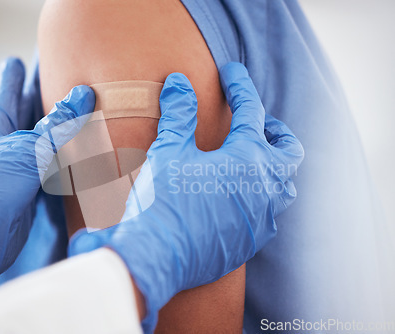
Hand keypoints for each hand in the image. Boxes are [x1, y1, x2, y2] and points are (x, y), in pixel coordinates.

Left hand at [0, 57, 94, 297]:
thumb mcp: (25, 150)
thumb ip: (56, 125)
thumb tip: (83, 94)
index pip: (8, 94)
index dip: (15, 76)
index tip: (19, 60)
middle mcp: (9, 144)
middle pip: (29, 112)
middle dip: (42, 95)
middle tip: (59, 77)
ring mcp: (22, 167)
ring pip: (47, 139)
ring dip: (61, 126)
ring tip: (79, 109)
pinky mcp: (35, 187)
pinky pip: (56, 164)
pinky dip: (70, 154)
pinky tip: (83, 148)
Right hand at [68, 62, 303, 331]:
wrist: (158, 256)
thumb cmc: (163, 201)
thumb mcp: (168, 151)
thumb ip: (178, 114)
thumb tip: (178, 82)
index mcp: (248, 159)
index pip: (251, 111)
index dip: (239, 86)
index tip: (231, 72)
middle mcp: (265, 188)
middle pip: (289, 151)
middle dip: (276, 131)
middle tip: (258, 123)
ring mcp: (263, 218)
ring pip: (284, 186)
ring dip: (273, 167)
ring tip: (253, 161)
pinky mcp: (252, 240)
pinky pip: (269, 213)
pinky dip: (261, 197)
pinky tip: (240, 198)